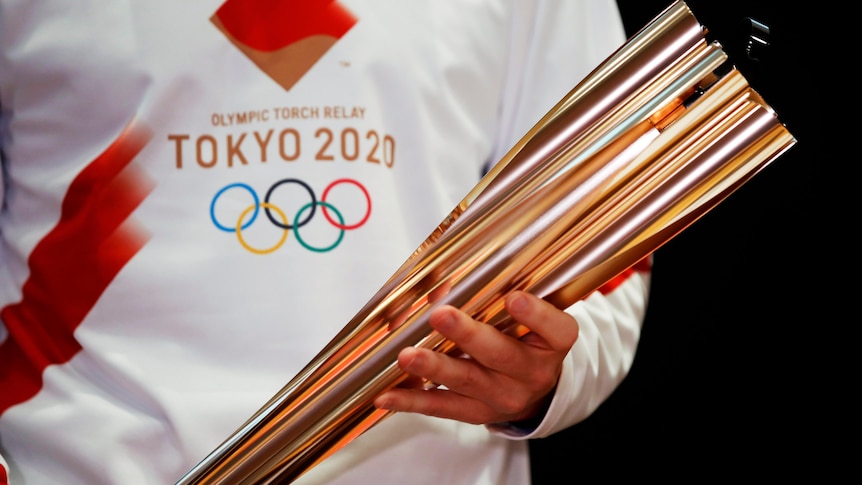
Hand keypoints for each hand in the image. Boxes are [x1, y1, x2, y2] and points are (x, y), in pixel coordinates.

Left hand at [373, 291, 578, 424]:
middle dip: (468, 335)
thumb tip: (440, 283)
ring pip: (467, 381)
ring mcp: (503, 396)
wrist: (534, 391)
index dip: (535, 314)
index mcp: (553, 343)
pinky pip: (442, 408)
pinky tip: (387, 396)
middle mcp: (532, 373)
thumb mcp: (528, 317)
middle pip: (500, 354)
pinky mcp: (477, 413)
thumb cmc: (526, 339)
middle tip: (440, 314)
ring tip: (407, 356)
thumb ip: (496, 296)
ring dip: (434, 367)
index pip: (555, 329)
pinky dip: (412, 400)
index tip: (514, 297)